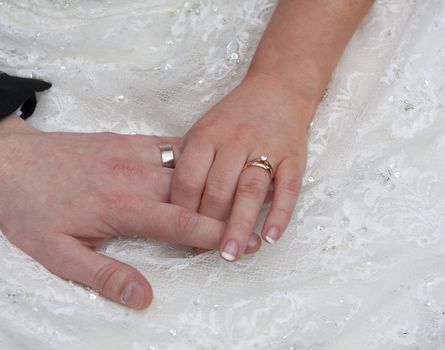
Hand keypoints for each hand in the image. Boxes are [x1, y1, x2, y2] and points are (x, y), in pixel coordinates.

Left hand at [0, 115, 261, 308]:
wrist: (8, 161)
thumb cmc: (31, 210)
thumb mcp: (58, 255)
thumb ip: (104, 276)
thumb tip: (143, 298)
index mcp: (123, 207)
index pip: (183, 224)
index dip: (218, 236)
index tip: (247, 245)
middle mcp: (135, 176)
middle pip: (195, 193)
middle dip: (226, 210)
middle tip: (253, 224)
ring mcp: (132, 153)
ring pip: (188, 166)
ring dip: (214, 182)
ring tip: (241, 196)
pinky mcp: (125, 140)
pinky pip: (169, 145)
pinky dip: (193, 158)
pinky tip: (206, 165)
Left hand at [171, 75, 312, 261]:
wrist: (278, 89)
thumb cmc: (234, 116)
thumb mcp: (204, 129)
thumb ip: (189, 161)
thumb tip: (169, 203)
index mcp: (206, 136)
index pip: (188, 179)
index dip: (181, 210)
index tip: (177, 234)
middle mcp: (235, 141)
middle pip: (217, 188)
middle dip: (207, 224)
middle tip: (200, 253)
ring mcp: (266, 149)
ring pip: (249, 190)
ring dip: (238, 225)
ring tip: (229, 255)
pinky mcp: (294, 157)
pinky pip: (288, 188)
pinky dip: (280, 213)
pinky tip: (269, 236)